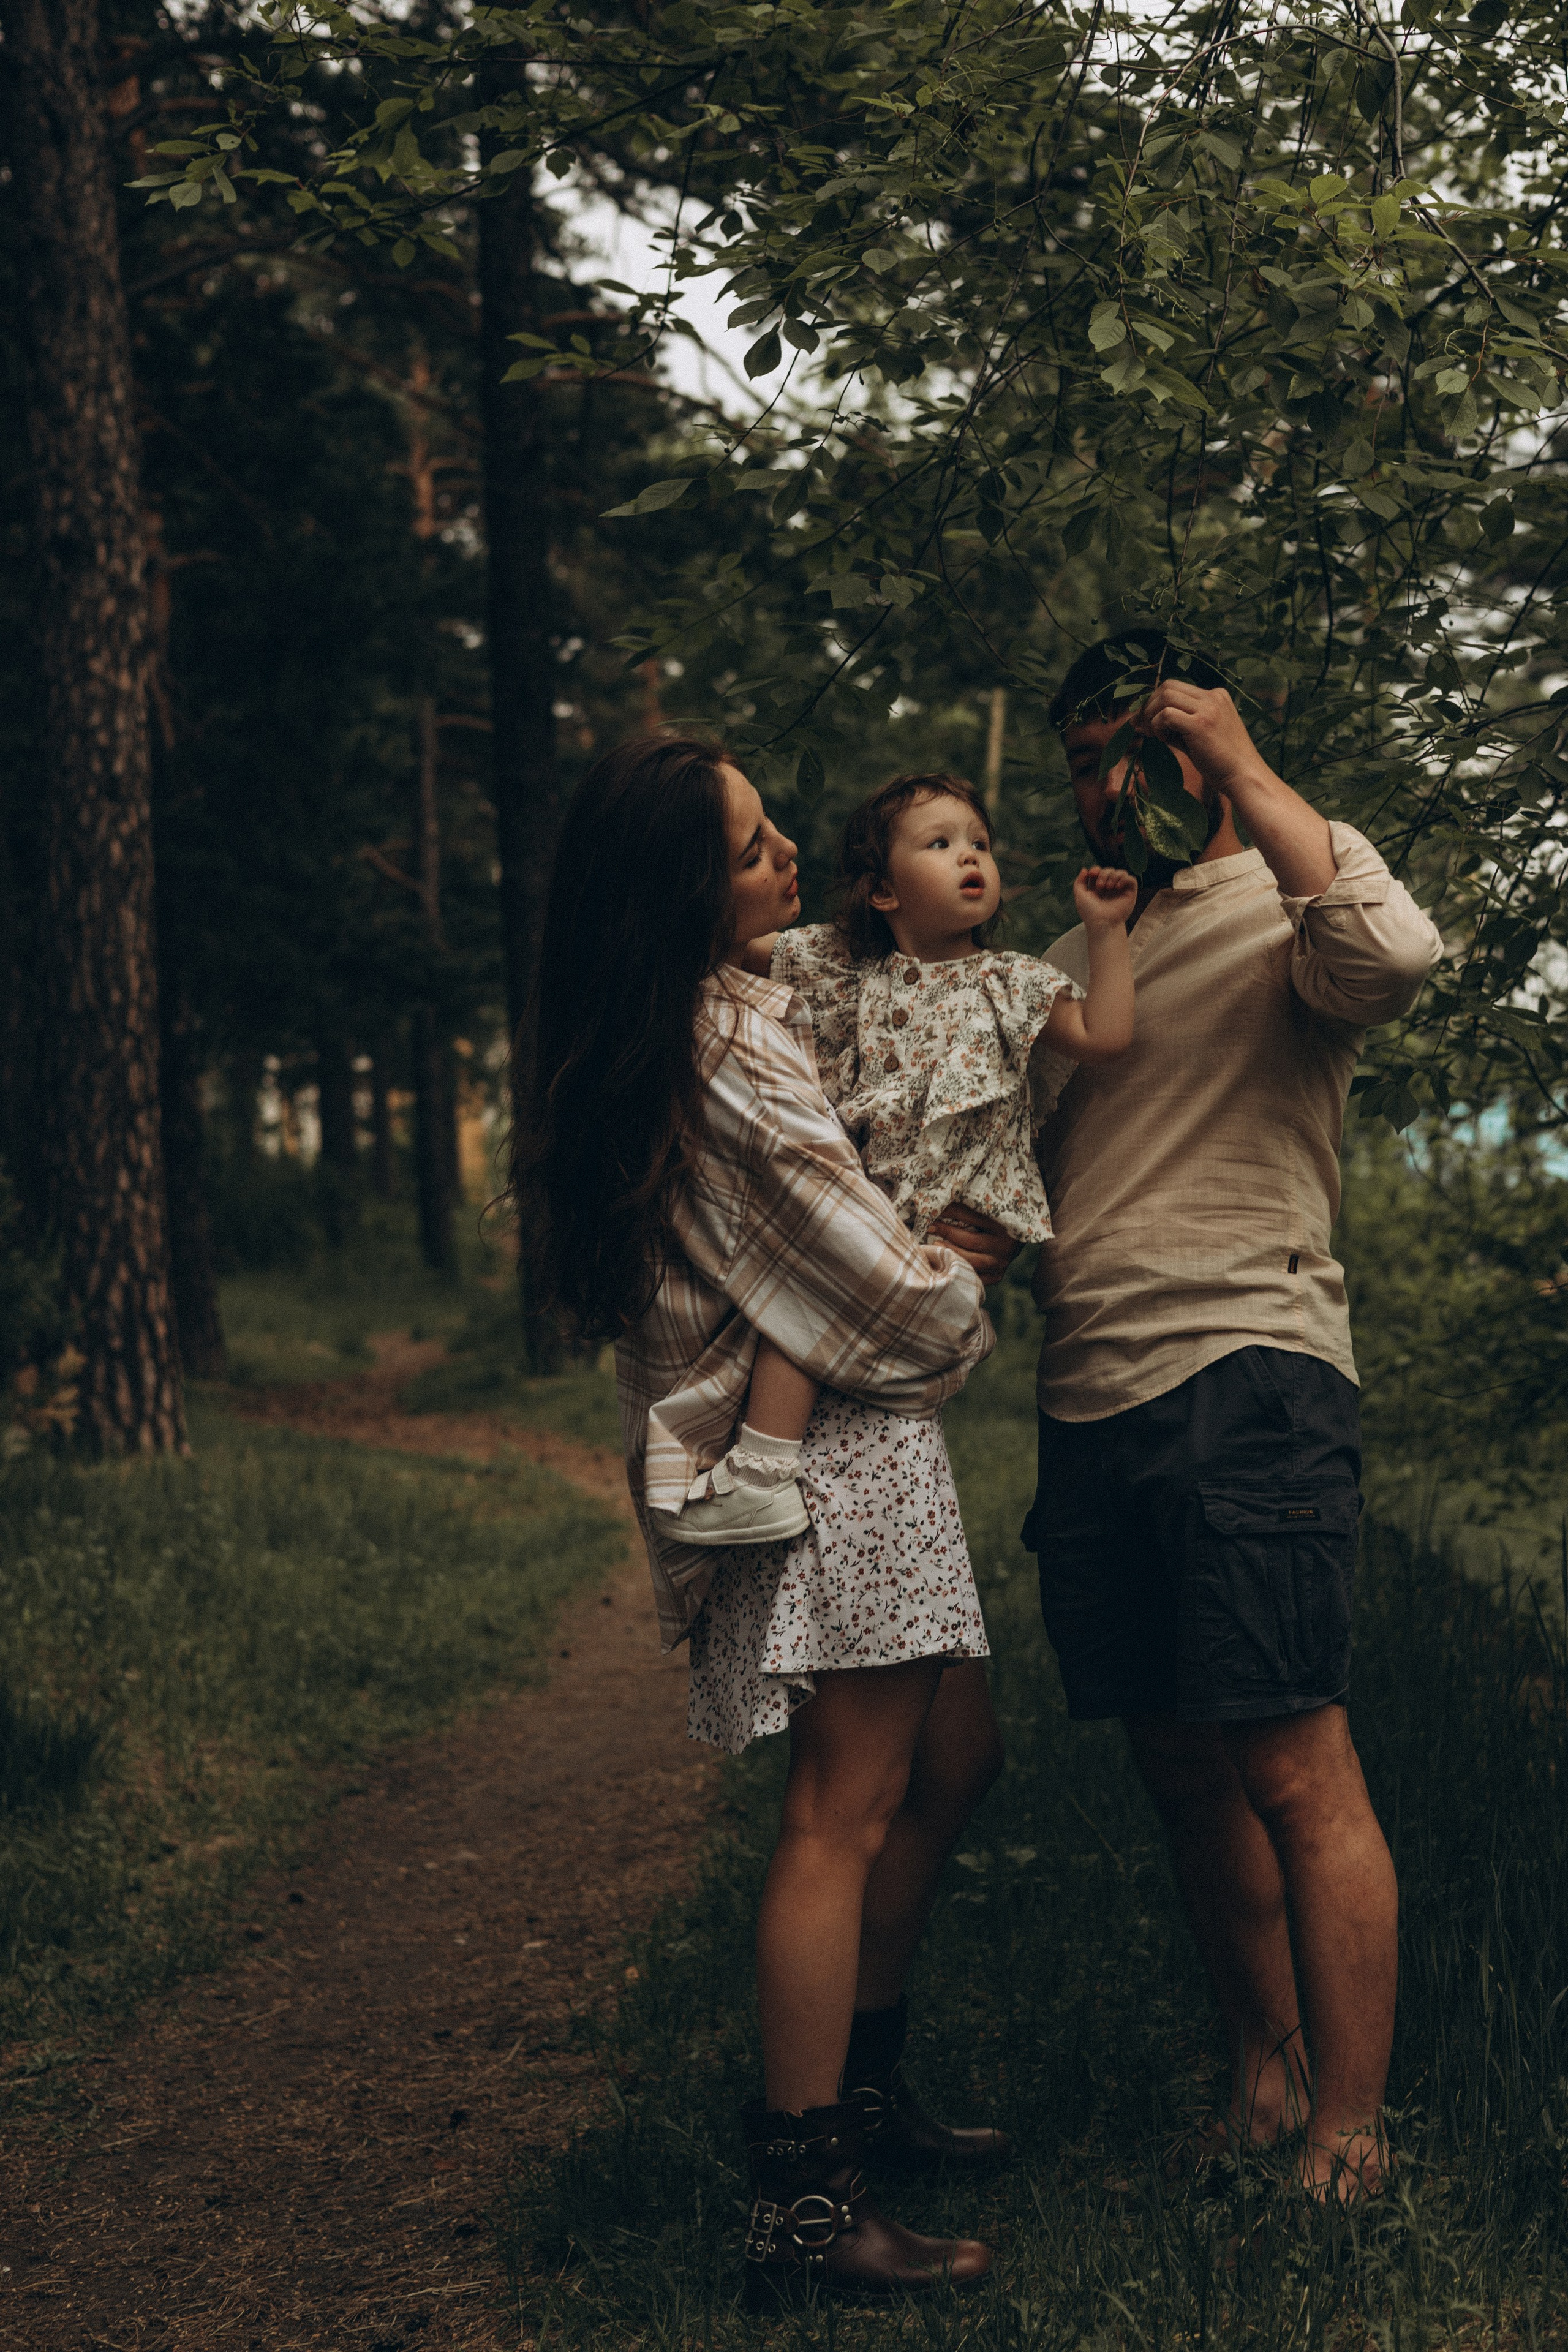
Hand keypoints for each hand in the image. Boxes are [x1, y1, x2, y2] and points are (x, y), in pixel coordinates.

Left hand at [927, 1202, 1020, 1285]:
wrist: (1014, 1241)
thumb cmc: (996, 1220)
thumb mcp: (988, 1211)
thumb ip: (969, 1208)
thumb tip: (943, 1201)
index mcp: (1004, 1224)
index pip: (973, 1216)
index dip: (951, 1212)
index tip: (934, 1210)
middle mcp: (1005, 1245)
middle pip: (972, 1241)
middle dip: (948, 1233)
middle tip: (930, 1227)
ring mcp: (1001, 1262)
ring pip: (973, 1261)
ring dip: (951, 1253)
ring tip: (934, 1246)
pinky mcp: (996, 1275)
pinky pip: (975, 1277)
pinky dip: (959, 1271)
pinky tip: (944, 1264)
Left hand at [1072, 865, 1137, 927]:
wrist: (1102, 923)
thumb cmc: (1090, 912)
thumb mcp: (1080, 895)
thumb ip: (1079, 881)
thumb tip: (1085, 869)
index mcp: (1098, 889)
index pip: (1099, 872)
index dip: (1096, 870)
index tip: (1093, 873)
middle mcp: (1110, 888)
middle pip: (1109, 870)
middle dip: (1104, 874)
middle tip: (1100, 885)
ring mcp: (1120, 890)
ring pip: (1121, 872)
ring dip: (1113, 876)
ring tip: (1109, 887)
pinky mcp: (1130, 893)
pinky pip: (1131, 879)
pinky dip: (1124, 879)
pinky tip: (1117, 886)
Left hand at [1136, 680, 1266, 796]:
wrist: (1244, 776)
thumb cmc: (1222, 761)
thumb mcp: (1200, 736)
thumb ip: (1179, 725)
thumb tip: (1149, 722)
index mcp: (1216, 696)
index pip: (1177, 687)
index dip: (1156, 701)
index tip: (1146, 720)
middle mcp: (1213, 697)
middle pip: (1168, 686)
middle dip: (1149, 704)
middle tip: (1142, 726)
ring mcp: (1208, 708)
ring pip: (1165, 696)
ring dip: (1151, 714)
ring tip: (1153, 735)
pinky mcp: (1201, 724)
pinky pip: (1166, 714)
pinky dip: (1157, 725)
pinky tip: (1162, 740)